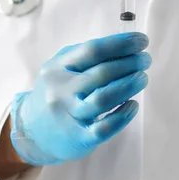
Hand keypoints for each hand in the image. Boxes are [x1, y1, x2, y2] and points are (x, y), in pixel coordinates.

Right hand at [9, 32, 150, 165]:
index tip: (141, 41)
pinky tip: (132, 105)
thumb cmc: (57, 93)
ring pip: (103, 99)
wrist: (33, 132)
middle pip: (101, 74)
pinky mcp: (78, 138)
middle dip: (129, 64)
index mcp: (58, 67)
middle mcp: (61, 90)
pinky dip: (122, 116)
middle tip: (145, 60)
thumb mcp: (61, 69)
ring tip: (142, 78)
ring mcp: (68, 115)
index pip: (92, 50)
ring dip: (129, 86)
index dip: (120, 44)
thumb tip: (124, 46)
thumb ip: (86, 57)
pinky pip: (103, 128)